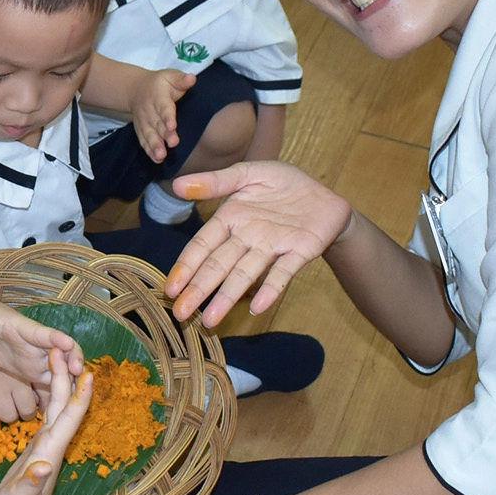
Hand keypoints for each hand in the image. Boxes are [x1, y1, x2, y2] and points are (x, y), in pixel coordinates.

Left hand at [0, 277, 84, 387]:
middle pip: (62, 349)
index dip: (55, 337)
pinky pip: (53, 382)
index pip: (40, 332)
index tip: (67, 342)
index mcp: (22, 328)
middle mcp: (35, 343)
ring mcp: (38, 358)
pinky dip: (60, 391)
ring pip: (63, 366)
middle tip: (78, 371)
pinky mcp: (36, 372)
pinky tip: (62, 407)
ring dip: (72, 376)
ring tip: (77, 391)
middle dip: (74, 358)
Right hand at [0, 367, 93, 494]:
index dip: (80, 396)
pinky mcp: (38, 447)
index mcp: (51, 451)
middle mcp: (53, 445)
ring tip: (56, 360)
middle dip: (66, 378)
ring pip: (57, 408)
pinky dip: (50, 398)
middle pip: (64, 406)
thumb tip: (44, 468)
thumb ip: (31, 482)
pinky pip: (47, 415)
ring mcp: (46, 446)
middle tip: (62, 350)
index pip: (70, 418)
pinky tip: (48, 387)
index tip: (86, 372)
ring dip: (59, 384)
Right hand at [133, 69, 195, 162]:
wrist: (135, 89)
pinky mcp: (141, 130)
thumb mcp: (170, 76)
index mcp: (158, 96)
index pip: (164, 107)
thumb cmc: (159, 83)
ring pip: (149, 135)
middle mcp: (150, 111)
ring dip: (155, 146)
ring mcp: (144, 122)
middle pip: (157, 124)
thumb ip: (181, 79)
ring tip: (161, 156)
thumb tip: (192, 78)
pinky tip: (157, 159)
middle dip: (164, 135)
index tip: (172, 126)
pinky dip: (149, 151)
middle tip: (173, 143)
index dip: (168, 117)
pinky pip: (144, 141)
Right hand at [164, 160, 352, 326]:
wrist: (325, 195)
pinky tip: (257, 307)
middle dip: (199, 289)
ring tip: (210, 321)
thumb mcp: (248, 174)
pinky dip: (270, 289)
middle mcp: (248, 238)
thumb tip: (178, 186)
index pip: (202, 245)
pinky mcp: (299, 252)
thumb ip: (216, 182)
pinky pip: (282, 272)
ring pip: (245, 274)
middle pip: (218, 266)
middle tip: (181, 314)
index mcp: (231, 219)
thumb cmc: (283, 184)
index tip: (170, 288)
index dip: (186, 266)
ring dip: (227, 296)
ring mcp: (273, 248)